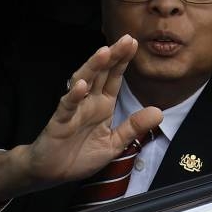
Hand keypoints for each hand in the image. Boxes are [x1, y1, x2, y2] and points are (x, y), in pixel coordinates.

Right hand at [0, 35, 162, 210]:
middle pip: (101, 74)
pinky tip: (81, 86)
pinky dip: (73, 96)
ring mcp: (73, 110)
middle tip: (126, 39)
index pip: (114, 78)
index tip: (134, 43)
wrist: (52, 172)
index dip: (123, 61)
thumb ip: (133, 127)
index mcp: (102, 105)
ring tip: (104, 53)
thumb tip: (159, 112)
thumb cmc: (80, 155)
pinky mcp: (59, 122)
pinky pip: (66, 106)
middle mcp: (88, 103)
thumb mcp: (114, 143)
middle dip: (112, 56)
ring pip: (83, 83)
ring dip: (93, 67)